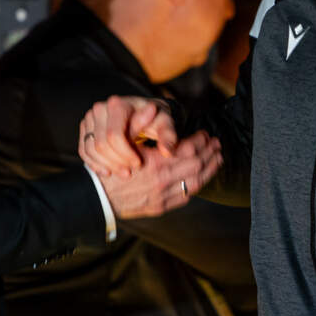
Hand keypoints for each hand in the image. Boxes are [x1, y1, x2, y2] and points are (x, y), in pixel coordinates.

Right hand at [79, 96, 177, 177]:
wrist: (145, 114)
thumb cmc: (155, 119)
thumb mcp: (165, 125)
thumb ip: (168, 137)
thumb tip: (167, 152)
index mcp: (119, 105)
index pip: (114, 135)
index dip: (125, 154)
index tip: (138, 164)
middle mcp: (100, 108)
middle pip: (101, 144)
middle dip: (116, 162)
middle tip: (130, 172)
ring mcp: (90, 118)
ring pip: (90, 148)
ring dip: (106, 165)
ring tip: (122, 173)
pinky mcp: (86, 128)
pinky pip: (84, 150)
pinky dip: (94, 163)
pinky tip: (108, 172)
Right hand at [99, 130, 222, 218]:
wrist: (97, 198)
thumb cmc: (109, 168)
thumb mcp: (121, 143)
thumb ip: (138, 126)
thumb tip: (151, 109)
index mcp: (154, 163)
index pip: (188, 149)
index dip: (200, 140)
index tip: (205, 134)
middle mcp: (162, 180)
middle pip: (197, 164)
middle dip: (210, 153)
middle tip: (218, 144)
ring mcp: (163, 196)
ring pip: (196, 182)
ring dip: (210, 169)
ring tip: (218, 159)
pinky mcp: (161, 207)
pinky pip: (186, 196)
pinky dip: (198, 185)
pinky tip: (203, 177)